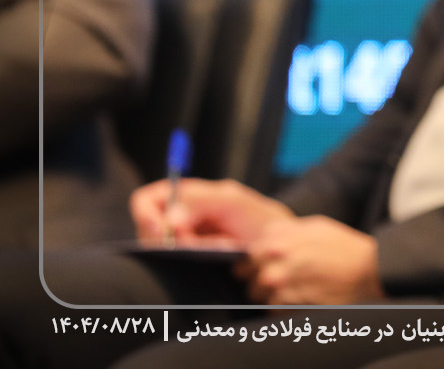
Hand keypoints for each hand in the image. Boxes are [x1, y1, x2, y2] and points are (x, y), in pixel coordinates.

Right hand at [129, 177, 291, 247]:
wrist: (281, 250)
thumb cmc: (261, 220)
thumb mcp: (236, 204)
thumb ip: (202, 203)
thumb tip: (170, 218)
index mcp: (189, 196)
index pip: (148, 199)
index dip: (145, 214)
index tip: (161, 232)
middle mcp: (182, 218)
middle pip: (148, 230)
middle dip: (169, 240)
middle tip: (196, 245)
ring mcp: (185, 241)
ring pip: (162, 250)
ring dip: (186, 252)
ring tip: (218, 248)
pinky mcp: (191, 260)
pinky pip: (177, 264)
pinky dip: (194, 261)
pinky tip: (217, 257)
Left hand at [239, 215, 383, 304]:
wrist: (370, 272)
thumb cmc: (346, 248)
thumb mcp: (316, 226)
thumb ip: (286, 230)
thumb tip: (267, 235)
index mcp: (277, 240)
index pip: (245, 251)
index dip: (254, 256)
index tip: (263, 260)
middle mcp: (272, 263)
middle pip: (245, 274)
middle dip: (257, 275)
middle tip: (281, 274)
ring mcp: (279, 288)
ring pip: (257, 294)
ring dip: (270, 292)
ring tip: (293, 287)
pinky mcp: (288, 307)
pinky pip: (272, 309)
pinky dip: (283, 306)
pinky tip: (301, 297)